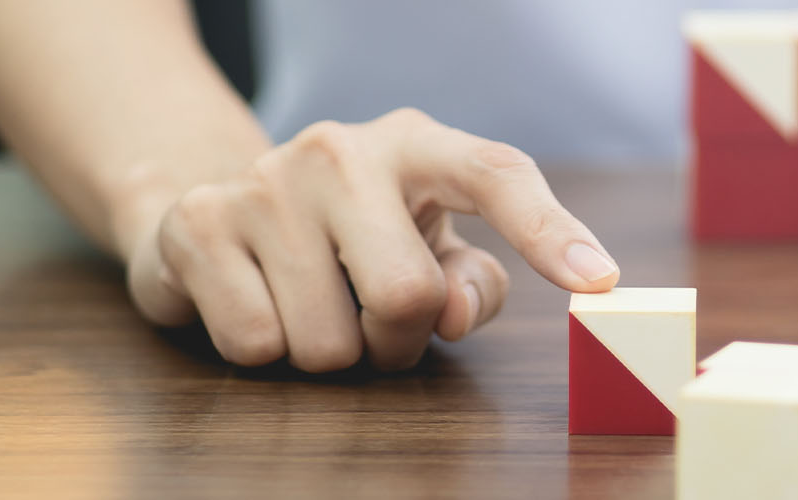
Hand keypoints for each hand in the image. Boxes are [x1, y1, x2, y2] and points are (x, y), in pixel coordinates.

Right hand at [121, 108, 619, 371]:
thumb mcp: (424, 248)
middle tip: (372, 323)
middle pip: (405, 296)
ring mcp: (264, 182)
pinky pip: (257, 343)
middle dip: (395, 341)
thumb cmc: (348, 238)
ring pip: (327, 341)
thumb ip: (469, 282)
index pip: (496, 174)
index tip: (599, 280)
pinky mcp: (198, 225)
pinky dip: (264, 350)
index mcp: (416, 145)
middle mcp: (340, 149)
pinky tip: (256, 302)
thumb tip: (454, 313)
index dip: (550, 230)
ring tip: (309, 305)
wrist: (209, 207)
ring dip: (327, 353)